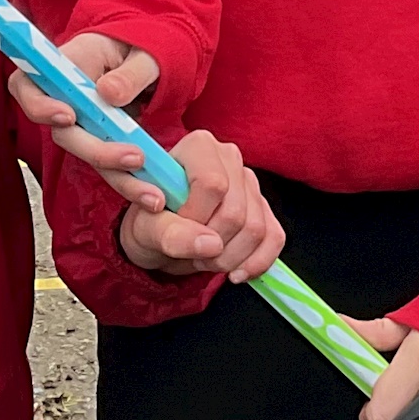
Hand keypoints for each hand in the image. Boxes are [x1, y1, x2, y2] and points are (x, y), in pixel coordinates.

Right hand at [8, 32, 165, 197]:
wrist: (147, 58)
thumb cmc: (140, 45)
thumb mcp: (146, 52)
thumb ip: (130, 72)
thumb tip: (107, 94)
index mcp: (67, 62)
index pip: (28, 85)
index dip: (40, 106)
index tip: (68, 116)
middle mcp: (65, 96)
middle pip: (63, 132)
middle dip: (97, 150)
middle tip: (134, 158)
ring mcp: (80, 122)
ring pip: (87, 155)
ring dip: (118, 176)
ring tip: (151, 193)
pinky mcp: (97, 140)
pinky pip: (106, 164)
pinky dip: (128, 180)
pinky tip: (150, 194)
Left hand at [115, 130, 284, 278]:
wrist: (160, 234)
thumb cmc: (149, 222)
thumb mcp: (144, 228)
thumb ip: (171, 233)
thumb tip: (211, 244)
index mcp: (199, 147)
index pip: (212, 184)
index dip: (195, 218)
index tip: (174, 230)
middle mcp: (229, 158)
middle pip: (236, 212)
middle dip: (211, 247)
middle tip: (188, 252)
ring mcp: (250, 183)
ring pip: (256, 229)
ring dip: (228, 258)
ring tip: (204, 259)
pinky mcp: (263, 207)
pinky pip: (274, 238)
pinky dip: (256, 262)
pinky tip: (235, 272)